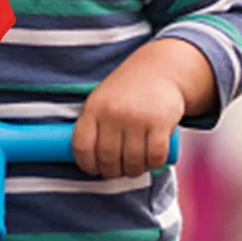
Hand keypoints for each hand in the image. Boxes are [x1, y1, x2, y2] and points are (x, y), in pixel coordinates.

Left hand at [73, 39, 215, 176]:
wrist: (160, 69)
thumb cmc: (127, 90)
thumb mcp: (102, 99)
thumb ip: (93, 125)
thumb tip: (86, 159)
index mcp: (94, 108)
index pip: (82, 146)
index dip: (86, 164)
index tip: (93, 169)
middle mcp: (113, 113)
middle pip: (108, 158)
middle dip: (112, 171)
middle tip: (117, 171)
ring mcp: (137, 118)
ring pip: (132, 162)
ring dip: (133, 171)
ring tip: (134, 167)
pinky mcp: (160, 123)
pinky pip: (155, 156)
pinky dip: (153, 164)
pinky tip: (151, 161)